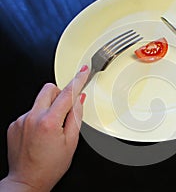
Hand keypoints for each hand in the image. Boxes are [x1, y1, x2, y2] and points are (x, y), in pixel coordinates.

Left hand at [0, 65, 88, 191]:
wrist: (27, 180)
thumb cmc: (50, 166)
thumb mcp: (71, 142)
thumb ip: (76, 116)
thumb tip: (79, 99)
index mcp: (49, 122)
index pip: (67, 93)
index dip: (78, 80)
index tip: (83, 71)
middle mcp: (32, 117)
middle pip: (49, 89)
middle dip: (60, 94)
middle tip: (65, 108)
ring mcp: (21, 120)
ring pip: (39, 101)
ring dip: (49, 107)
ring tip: (51, 128)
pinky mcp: (14, 124)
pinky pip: (30, 111)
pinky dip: (38, 117)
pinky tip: (40, 133)